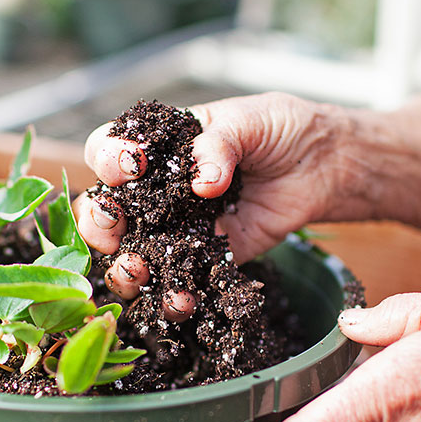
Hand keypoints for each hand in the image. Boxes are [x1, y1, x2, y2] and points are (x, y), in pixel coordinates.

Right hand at [73, 92, 369, 299]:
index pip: (109, 150)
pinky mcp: (205, 259)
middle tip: (113, 227)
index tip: (130, 166)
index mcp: (158, 146)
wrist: (322, 165)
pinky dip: (171, 296)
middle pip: (106, 209)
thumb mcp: (248, 121)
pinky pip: (178, 281)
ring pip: (131, 253)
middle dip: (98, 221)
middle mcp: (157, 191)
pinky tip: (181, 300)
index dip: (107, 158)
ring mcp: (178, 228)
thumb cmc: (281, 129)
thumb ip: (220, 145)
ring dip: (123, 267)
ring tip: (137, 270)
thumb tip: (203, 182)